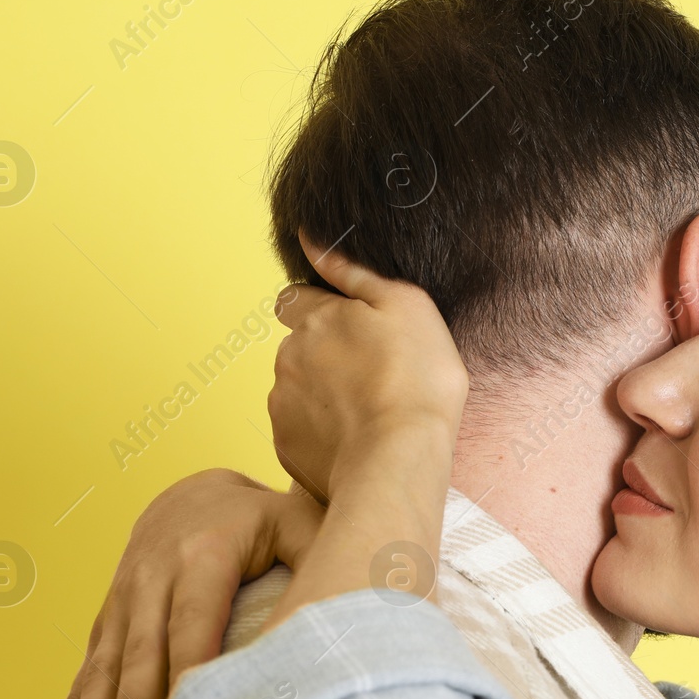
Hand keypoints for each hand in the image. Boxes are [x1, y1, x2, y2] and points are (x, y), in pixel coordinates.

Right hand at [41, 469, 322, 698]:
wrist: (195, 495)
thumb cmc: (262, 520)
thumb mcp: (295, 523)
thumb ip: (319, 556)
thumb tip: (347, 608)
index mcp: (203, 553)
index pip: (193, 619)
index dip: (184, 669)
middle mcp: (151, 576)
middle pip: (139, 653)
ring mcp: (121, 601)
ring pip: (102, 671)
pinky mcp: (106, 623)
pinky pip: (82, 679)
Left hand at [262, 240, 466, 630]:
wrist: (400, 459)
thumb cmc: (416, 379)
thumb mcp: (405, 305)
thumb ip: (351, 270)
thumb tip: (309, 239)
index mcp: (316, 317)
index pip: (296, 299)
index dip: (321, 310)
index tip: (352, 331)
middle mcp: (289, 355)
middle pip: (299, 347)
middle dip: (324, 356)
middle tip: (372, 377)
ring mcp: (282, 402)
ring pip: (297, 389)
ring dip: (322, 395)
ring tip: (368, 413)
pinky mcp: (284, 445)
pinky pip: (299, 431)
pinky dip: (321, 433)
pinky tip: (356, 440)